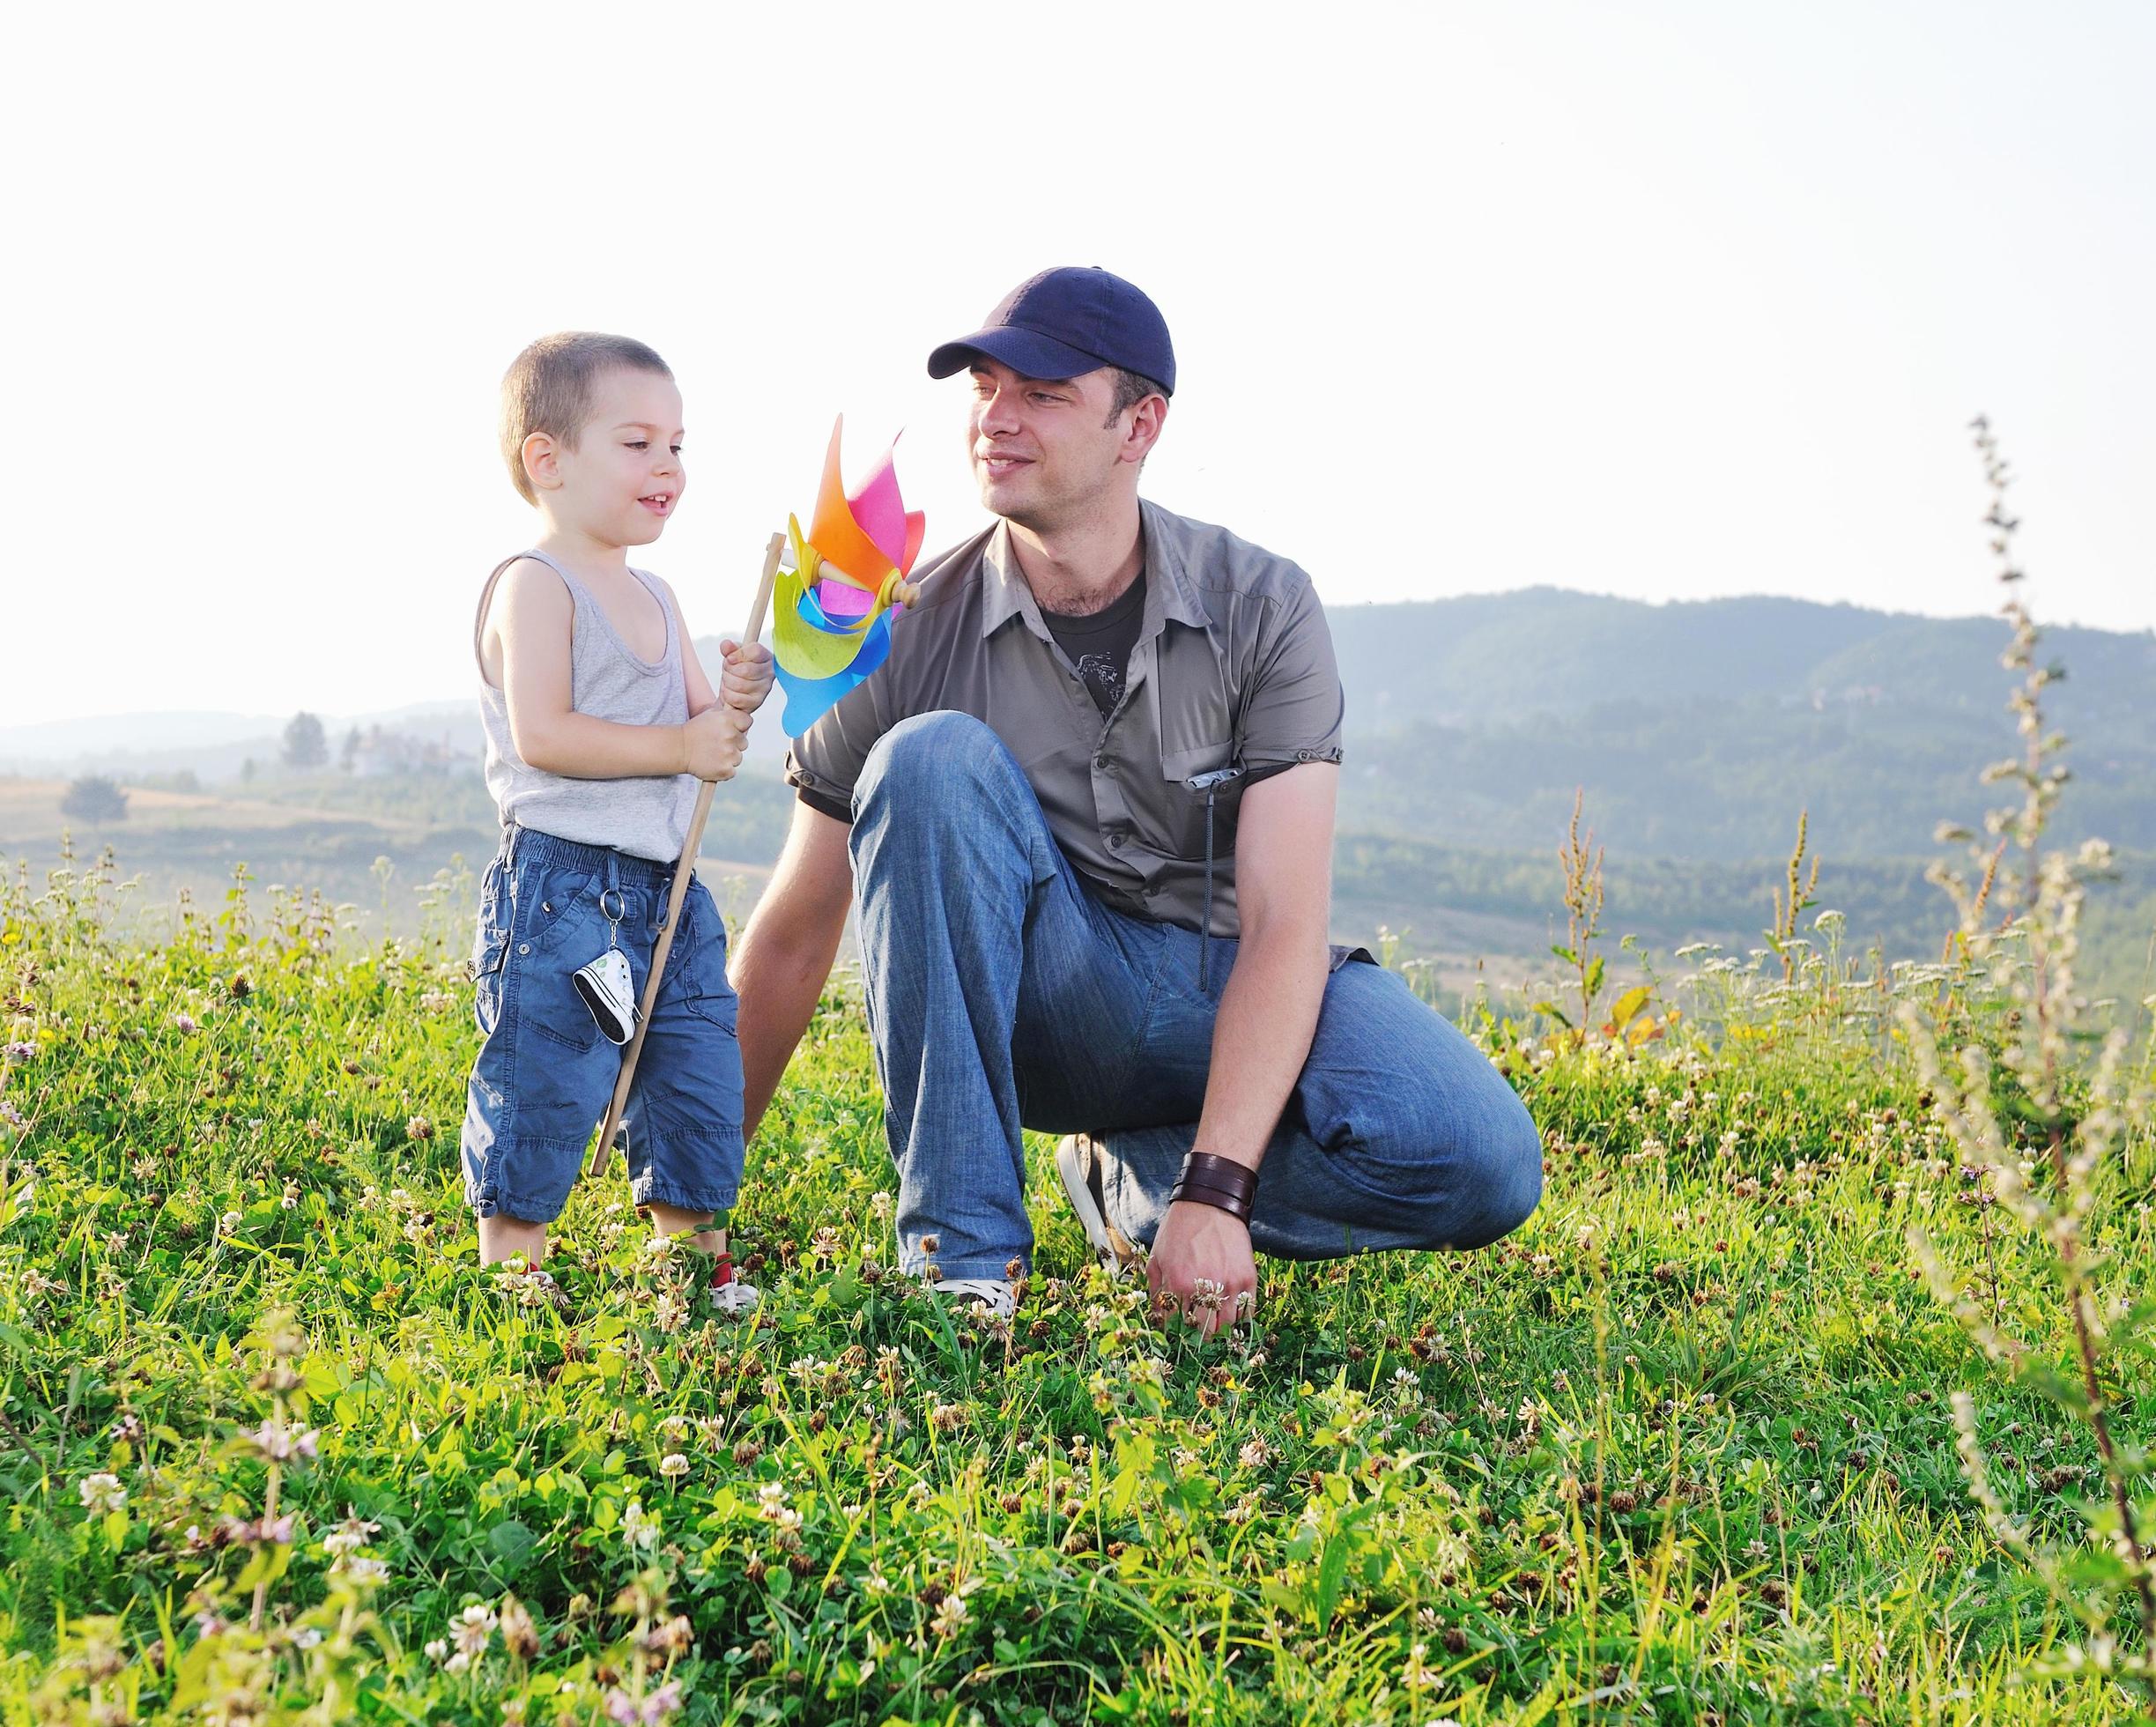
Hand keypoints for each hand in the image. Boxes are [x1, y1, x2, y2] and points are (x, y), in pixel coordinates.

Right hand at [682, 704, 748, 781]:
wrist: (679, 749)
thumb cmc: (695, 731)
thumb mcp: (711, 714)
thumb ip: (730, 714)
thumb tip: (745, 715)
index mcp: (728, 719)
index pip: (747, 721)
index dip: (740, 726)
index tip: (730, 729)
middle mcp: (731, 736)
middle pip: (744, 742)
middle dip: (734, 743)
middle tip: (717, 743)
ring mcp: (729, 754)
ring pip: (738, 757)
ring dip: (729, 757)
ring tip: (713, 753)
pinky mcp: (726, 770)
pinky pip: (732, 771)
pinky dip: (724, 770)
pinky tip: (712, 763)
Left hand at [719, 638, 774, 714]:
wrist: (734, 691)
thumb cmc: (736, 670)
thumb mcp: (732, 656)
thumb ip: (729, 649)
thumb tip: (726, 645)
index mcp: (766, 657)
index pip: (755, 651)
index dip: (739, 654)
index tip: (730, 658)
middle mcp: (770, 673)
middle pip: (744, 669)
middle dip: (729, 670)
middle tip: (728, 671)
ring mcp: (765, 689)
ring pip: (738, 685)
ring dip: (727, 683)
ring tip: (730, 682)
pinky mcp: (757, 703)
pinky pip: (736, 699)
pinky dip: (728, 695)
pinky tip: (731, 692)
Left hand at [1145, 1200, 1257, 1339]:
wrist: (1209, 1204)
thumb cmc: (1179, 1230)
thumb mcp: (1156, 1257)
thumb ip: (1155, 1290)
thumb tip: (1158, 1317)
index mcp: (1179, 1284)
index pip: (1177, 1325)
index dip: (1177, 1334)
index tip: (1180, 1336)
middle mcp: (1204, 1287)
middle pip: (1203, 1332)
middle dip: (1199, 1339)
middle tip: (1198, 1339)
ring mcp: (1229, 1284)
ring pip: (1226, 1326)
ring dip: (1220, 1331)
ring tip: (1215, 1330)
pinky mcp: (1247, 1278)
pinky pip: (1247, 1311)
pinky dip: (1241, 1320)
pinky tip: (1233, 1318)